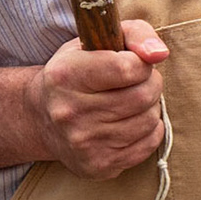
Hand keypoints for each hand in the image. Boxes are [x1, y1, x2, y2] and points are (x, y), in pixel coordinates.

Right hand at [25, 19, 168, 179]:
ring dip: (149, 106)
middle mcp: (69, 112)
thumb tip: (159, 53)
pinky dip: (148, 129)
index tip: (134, 61)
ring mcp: (83, 143)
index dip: (141, 62)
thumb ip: (135, 34)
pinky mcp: (98, 165)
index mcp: (65, 75)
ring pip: (149, 120)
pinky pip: (148, 144)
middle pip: (143, 95)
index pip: (127, 68)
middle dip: (150, 83)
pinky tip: (129, 121)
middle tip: (137, 81)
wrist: (41, 118)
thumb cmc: (76, 71)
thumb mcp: (95, 40)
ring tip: (131, 101)